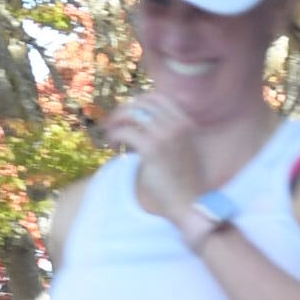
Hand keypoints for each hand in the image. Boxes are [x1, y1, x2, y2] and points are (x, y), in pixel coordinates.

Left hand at [105, 89, 206, 224]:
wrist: (190, 202)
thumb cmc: (184, 180)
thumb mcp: (182, 149)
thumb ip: (169, 133)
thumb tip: (143, 124)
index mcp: (185, 122)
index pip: (157, 97)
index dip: (137, 102)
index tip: (128, 114)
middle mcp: (176, 124)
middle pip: (141, 103)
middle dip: (123, 110)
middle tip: (113, 122)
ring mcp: (165, 135)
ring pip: (131, 114)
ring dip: (116, 121)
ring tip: (110, 133)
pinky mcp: (152, 149)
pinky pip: (125, 132)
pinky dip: (114, 136)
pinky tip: (113, 146)